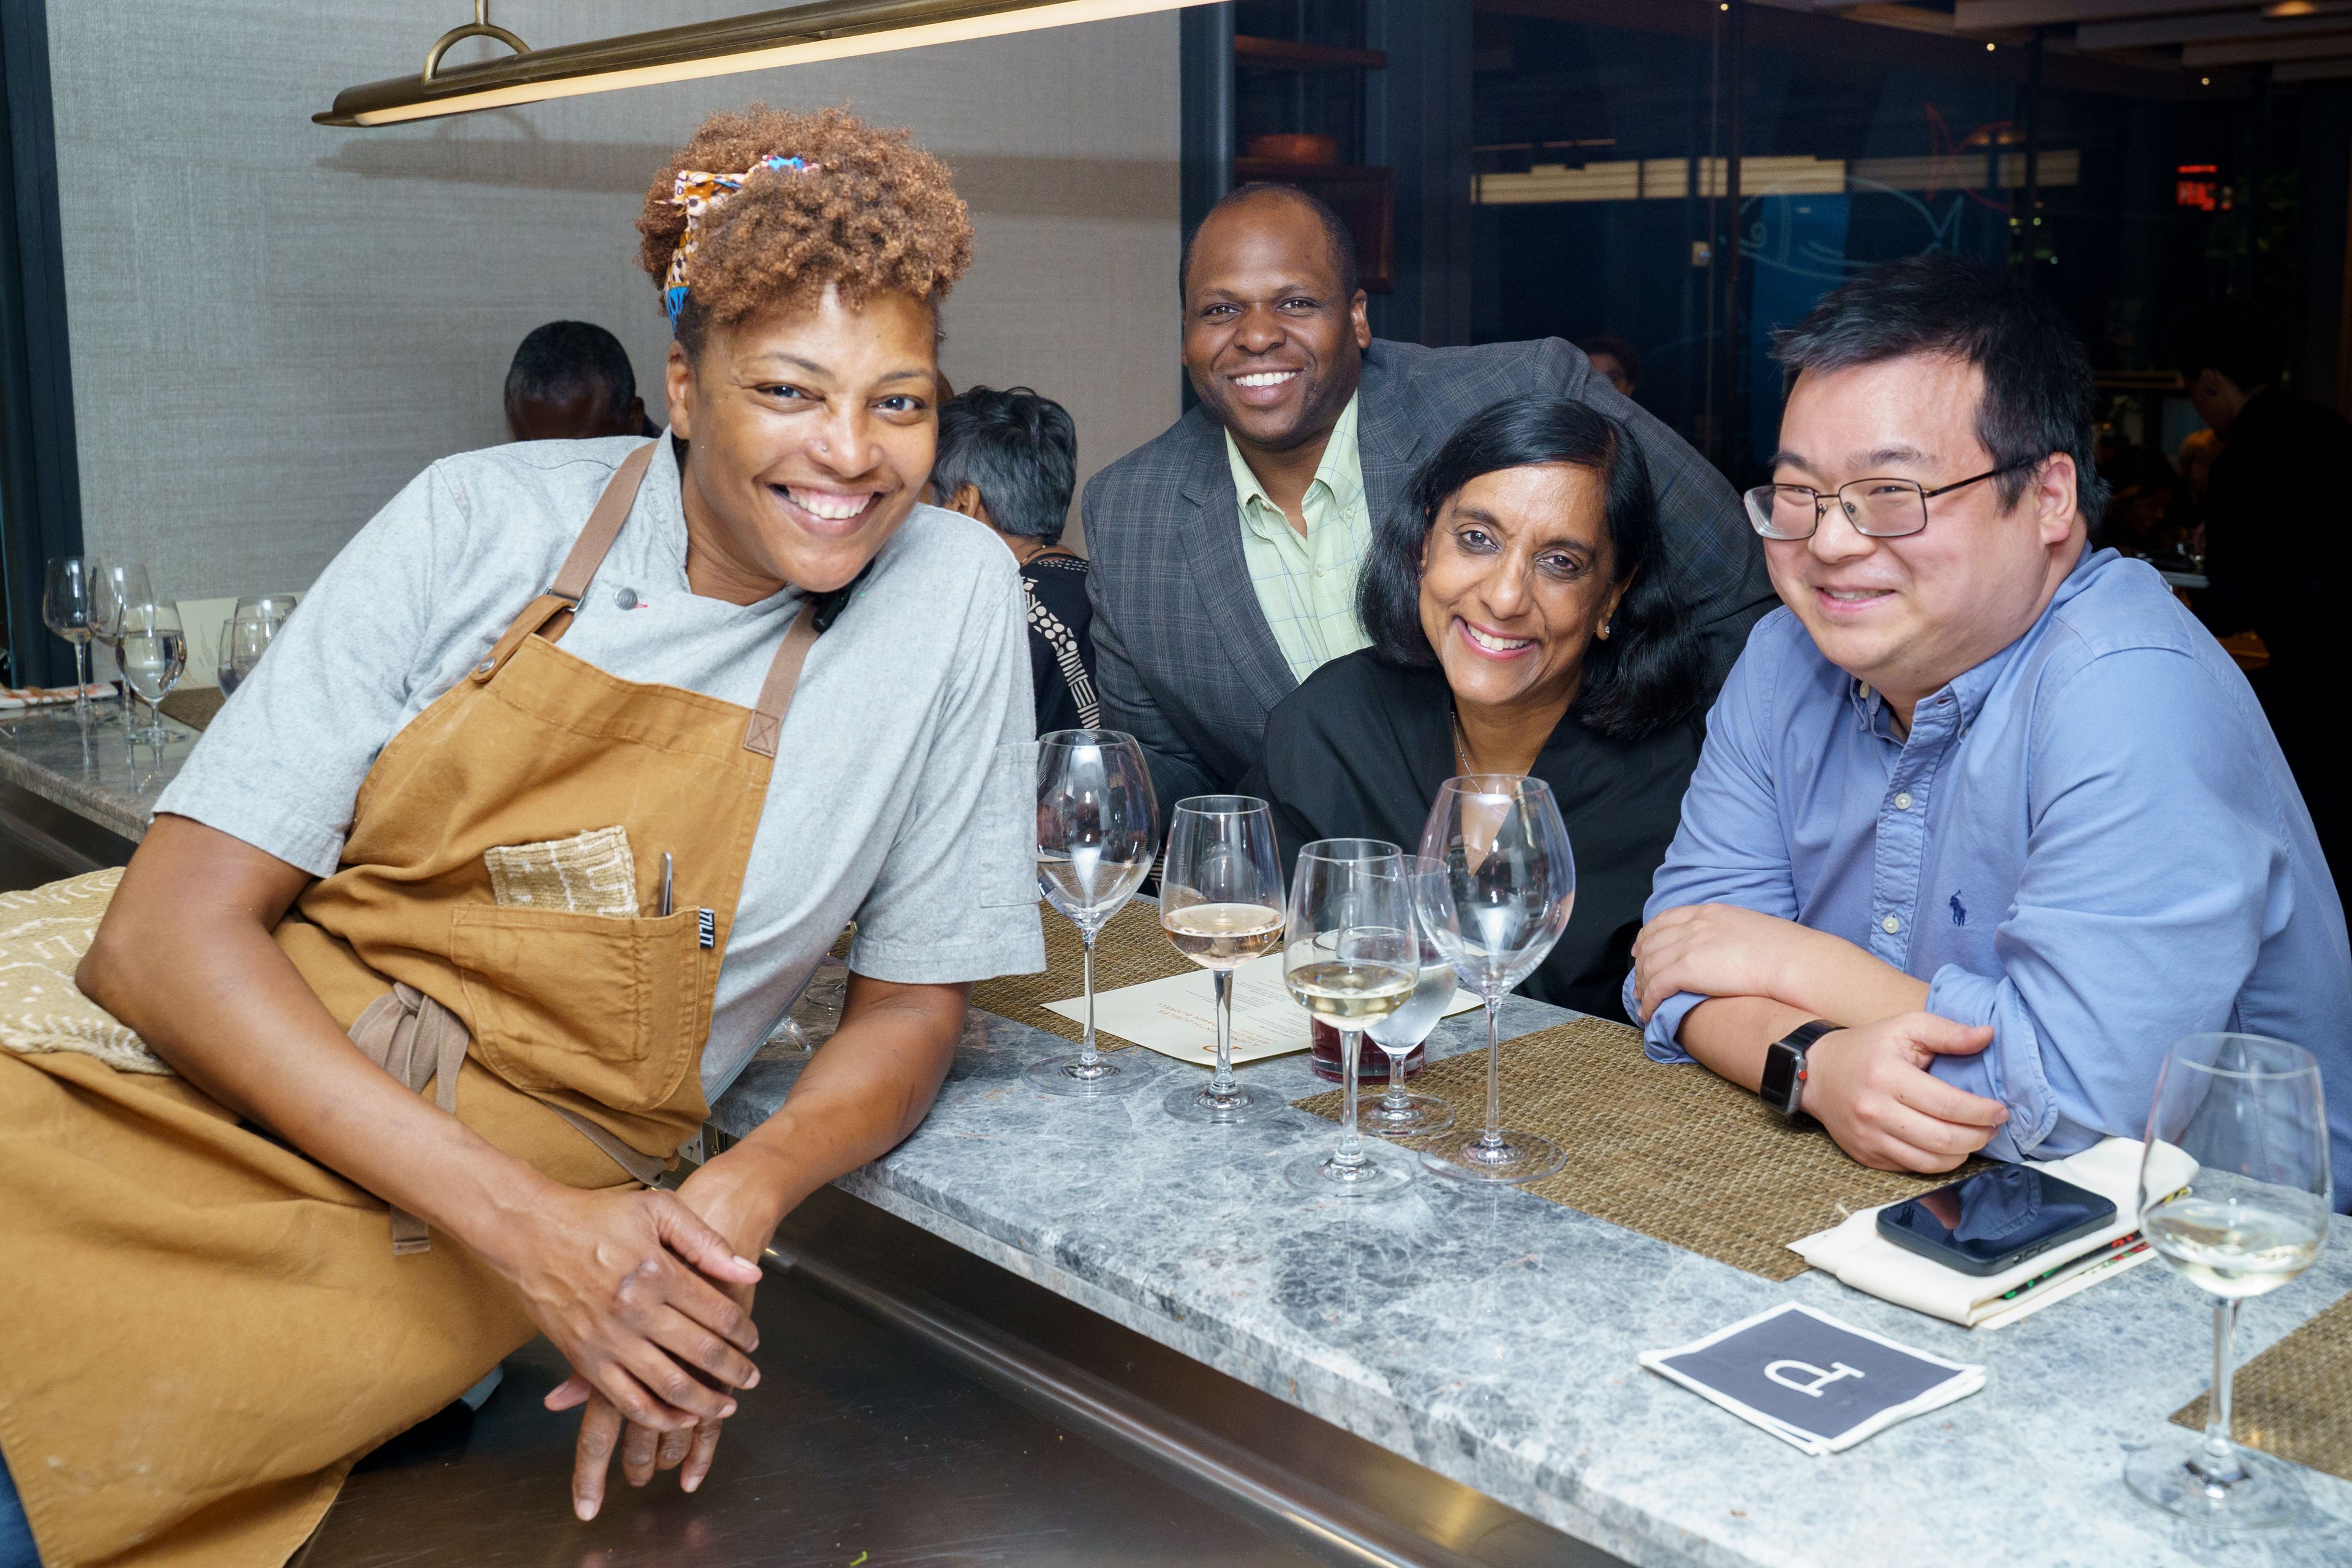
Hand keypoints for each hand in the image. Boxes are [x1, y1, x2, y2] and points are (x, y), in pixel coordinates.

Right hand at [549, 1153, 785, 1519]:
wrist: (530, 1233)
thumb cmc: (595, 1217)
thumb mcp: (657, 1210)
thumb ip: (705, 1242)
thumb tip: (748, 1271)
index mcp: (658, 1272)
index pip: (718, 1313)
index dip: (743, 1332)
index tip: (753, 1341)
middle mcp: (636, 1310)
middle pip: (701, 1353)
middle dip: (735, 1370)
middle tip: (751, 1378)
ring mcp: (609, 1340)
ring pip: (670, 1386)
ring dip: (705, 1402)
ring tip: (725, 1405)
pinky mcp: (584, 1360)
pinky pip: (628, 1401)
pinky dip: (659, 1417)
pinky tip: (680, 1418)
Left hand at [1631, 904, 1825, 1022]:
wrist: (1791, 961)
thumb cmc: (1784, 950)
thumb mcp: (1749, 928)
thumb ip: (1728, 933)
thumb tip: (1725, 949)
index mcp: (1709, 913)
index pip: (1665, 920)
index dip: (1647, 936)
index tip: (1641, 950)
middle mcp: (1694, 925)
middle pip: (1651, 943)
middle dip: (1641, 964)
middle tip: (1639, 983)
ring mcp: (1689, 945)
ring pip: (1650, 965)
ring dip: (1643, 986)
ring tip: (1643, 1002)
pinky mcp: (1687, 969)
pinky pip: (1656, 987)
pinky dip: (1649, 1001)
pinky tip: (1649, 1013)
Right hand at [1799, 1013, 2008, 1172]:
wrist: (1818, 1074)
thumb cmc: (1869, 1048)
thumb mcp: (1906, 1027)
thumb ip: (1947, 1032)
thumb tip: (1987, 1035)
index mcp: (1887, 1076)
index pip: (1948, 1105)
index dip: (1982, 1112)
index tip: (1999, 1110)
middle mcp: (1875, 1111)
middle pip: (1944, 1140)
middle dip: (1978, 1136)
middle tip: (1991, 1126)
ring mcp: (1869, 1138)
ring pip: (1931, 1162)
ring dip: (1962, 1153)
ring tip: (1972, 1137)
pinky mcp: (1867, 1156)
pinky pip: (1913, 1169)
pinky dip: (1937, 1162)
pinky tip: (1946, 1145)